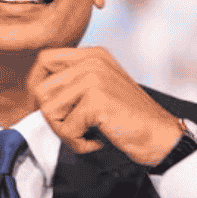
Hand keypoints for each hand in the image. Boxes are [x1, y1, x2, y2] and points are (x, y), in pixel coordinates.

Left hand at [28, 46, 184, 165]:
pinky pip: (65, 128)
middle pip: (41, 89)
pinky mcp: (96, 99)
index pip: (44, 60)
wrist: (161, 136)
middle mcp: (92, 61)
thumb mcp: (101, 89)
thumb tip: (35, 94)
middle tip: (76, 128)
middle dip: (52, 117)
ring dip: (65, 132)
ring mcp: (94, 78)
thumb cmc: (128, 119)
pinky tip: (98, 140)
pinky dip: (78, 143)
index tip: (49, 108)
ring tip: (89, 134)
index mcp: (92, 55)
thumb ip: (73, 83)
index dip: (37, 86)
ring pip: (48, 110)